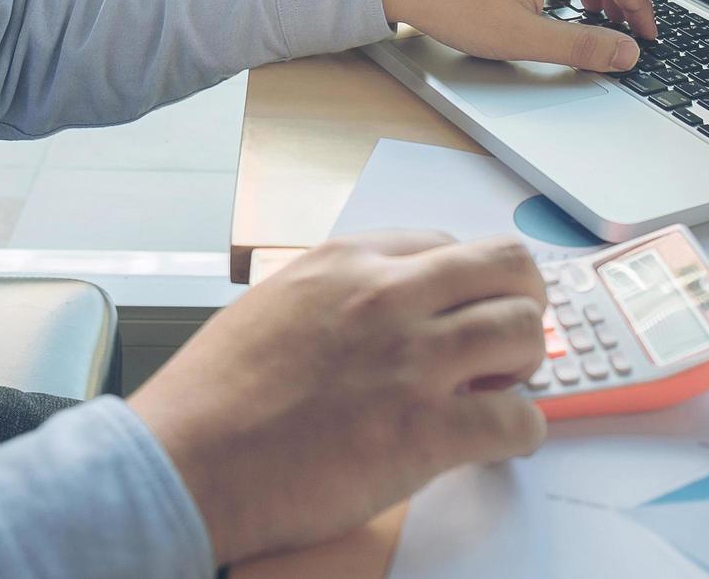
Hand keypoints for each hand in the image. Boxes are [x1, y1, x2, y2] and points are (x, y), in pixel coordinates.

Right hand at [130, 231, 547, 563]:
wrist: (184, 462)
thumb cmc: (214, 396)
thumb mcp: (275, 306)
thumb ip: (338, 297)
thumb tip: (384, 315)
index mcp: (348, 261)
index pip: (448, 246)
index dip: (467, 284)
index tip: (464, 313)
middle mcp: (388, 295)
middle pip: (507, 267)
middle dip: (521, 300)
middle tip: (508, 341)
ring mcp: (412, 360)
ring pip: (523, 331)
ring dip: (525, 363)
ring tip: (501, 392)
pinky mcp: (425, 430)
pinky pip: (519, 420)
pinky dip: (521, 433)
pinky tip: (498, 444)